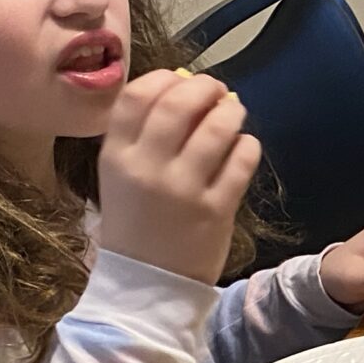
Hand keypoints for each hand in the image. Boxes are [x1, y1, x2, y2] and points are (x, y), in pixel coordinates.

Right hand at [96, 70, 258, 284]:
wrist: (147, 284)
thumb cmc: (136, 221)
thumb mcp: (121, 175)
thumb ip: (143, 134)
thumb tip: (183, 88)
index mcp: (116, 156)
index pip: (136, 96)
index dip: (164, 79)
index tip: (180, 80)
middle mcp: (147, 168)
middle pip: (179, 105)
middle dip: (204, 88)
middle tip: (217, 91)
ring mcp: (183, 189)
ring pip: (216, 129)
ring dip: (231, 113)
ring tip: (234, 114)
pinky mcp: (216, 210)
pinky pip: (241, 161)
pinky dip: (247, 146)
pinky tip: (243, 147)